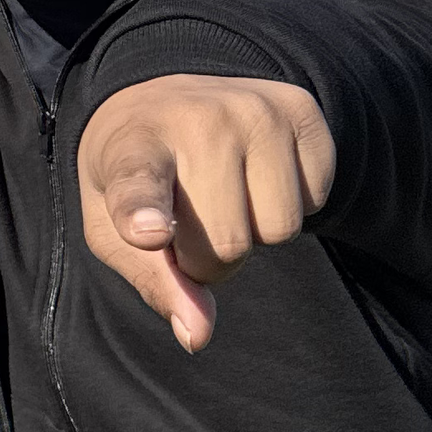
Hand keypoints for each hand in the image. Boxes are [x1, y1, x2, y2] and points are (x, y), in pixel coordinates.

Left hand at [79, 74, 334, 354]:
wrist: (168, 95)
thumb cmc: (136, 176)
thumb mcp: (115, 229)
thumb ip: (153, 282)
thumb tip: (197, 336)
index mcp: (131, 146)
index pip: (138, 184)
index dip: (143, 212)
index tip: (148, 233)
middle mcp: (196, 118)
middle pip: (228, 244)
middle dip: (210, 257)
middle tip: (191, 220)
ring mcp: (254, 109)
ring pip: (280, 229)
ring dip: (255, 232)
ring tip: (225, 194)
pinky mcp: (302, 111)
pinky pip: (317, 201)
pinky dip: (292, 203)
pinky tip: (257, 173)